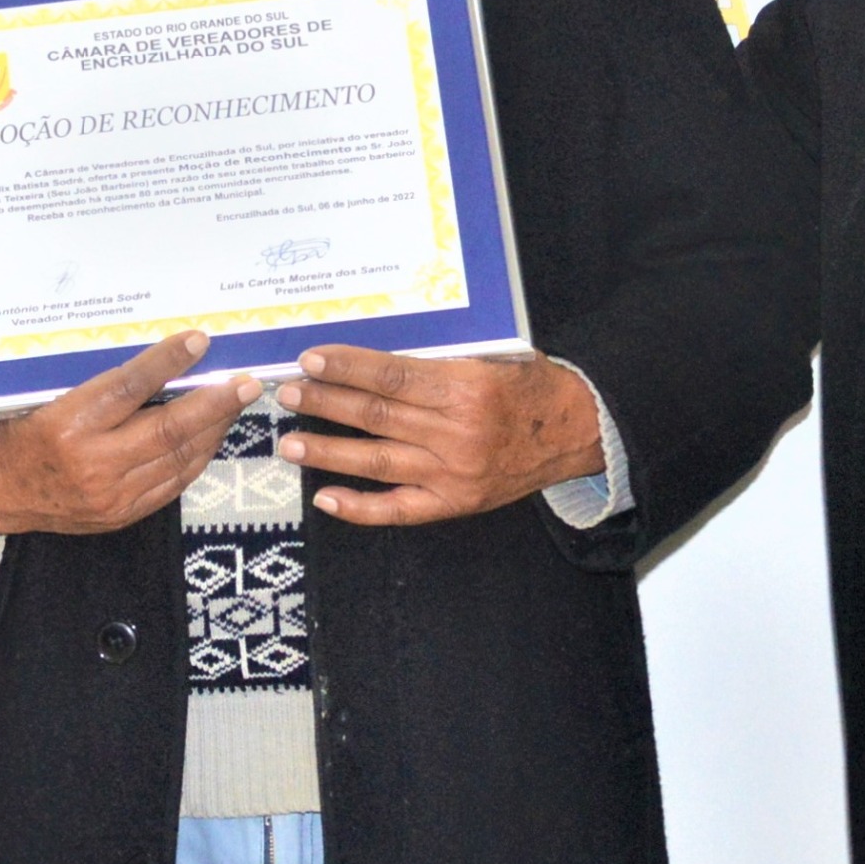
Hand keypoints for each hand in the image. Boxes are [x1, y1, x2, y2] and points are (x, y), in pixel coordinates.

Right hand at [0, 330, 257, 538]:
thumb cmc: (11, 437)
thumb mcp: (40, 398)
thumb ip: (94, 387)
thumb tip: (152, 360)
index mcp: (66, 425)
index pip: (130, 387)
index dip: (169, 362)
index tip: (199, 341)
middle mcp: (92, 463)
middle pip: (168, 429)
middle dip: (214, 403)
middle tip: (246, 382)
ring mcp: (109, 495)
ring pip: (178, 459)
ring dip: (213, 430)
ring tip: (234, 404)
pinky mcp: (119, 515)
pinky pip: (171, 484)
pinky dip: (195, 458)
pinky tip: (208, 437)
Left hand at [269, 347, 604, 526]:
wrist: (576, 431)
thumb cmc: (528, 386)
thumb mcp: (492, 357)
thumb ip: (440, 358)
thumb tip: (370, 354)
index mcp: (466, 387)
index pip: (392, 377)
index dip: (347, 368)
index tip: (310, 360)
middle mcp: (458, 431)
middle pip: (376, 417)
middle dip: (325, 404)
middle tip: (288, 395)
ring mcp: (454, 472)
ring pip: (378, 461)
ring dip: (329, 452)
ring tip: (291, 444)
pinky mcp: (456, 503)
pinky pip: (399, 508)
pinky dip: (360, 507)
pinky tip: (326, 498)